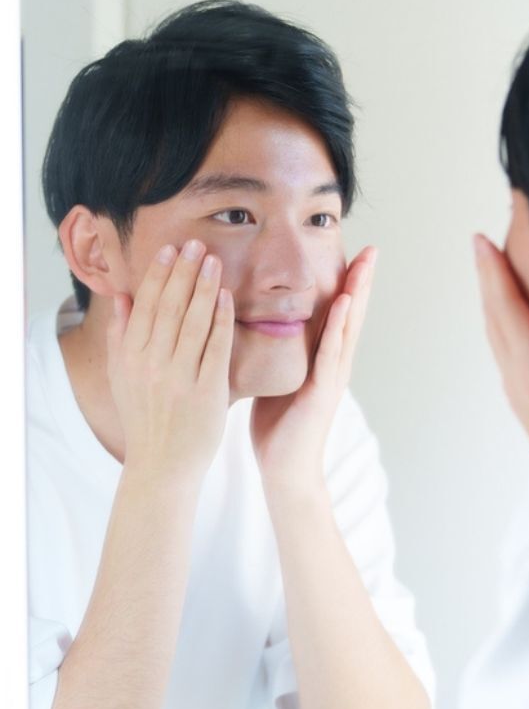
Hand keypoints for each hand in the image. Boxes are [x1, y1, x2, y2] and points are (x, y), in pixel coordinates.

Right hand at [107, 240, 233, 481]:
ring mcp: (180, 377)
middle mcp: (152, 364)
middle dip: (183, 272)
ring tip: (213, 261)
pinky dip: (220, 320)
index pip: (146, 306)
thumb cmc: (146, 418)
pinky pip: (215, 348)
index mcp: (131, 358)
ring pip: (192, 323)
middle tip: (196, 244)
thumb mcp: (123, 377)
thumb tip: (122, 297)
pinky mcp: (206, 391)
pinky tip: (226, 298)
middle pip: (169, 308)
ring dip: (203, 288)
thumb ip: (122, 336)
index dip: (159, 275)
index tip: (172, 250)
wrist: (162, 464)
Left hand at [250, 246, 376, 498]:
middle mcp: (335, 364)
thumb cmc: (279, 426)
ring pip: (349, 327)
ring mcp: (333, 376)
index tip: (353, 253)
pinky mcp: (323, 390)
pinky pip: (331, 352)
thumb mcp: (279, 378)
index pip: (338, 314)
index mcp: (323, 360)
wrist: (286, 469)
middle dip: (362, 280)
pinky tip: (346, 303)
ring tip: (366, 264)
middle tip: (372, 248)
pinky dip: (340, 326)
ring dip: (359, 294)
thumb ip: (282, 354)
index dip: (347, 284)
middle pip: (353, 314)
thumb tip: (264, 326)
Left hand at [474, 234, 528, 448]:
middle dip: (487, 280)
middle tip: (480, 248)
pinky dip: (501, 326)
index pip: (507, 309)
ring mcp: (520, 391)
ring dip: (491, 302)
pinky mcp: (527, 402)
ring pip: (496, 335)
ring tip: (490, 276)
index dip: (494, 273)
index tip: (482, 242)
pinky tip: (507, 324)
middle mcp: (519, 376)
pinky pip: (505, 352)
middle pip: (495, 318)